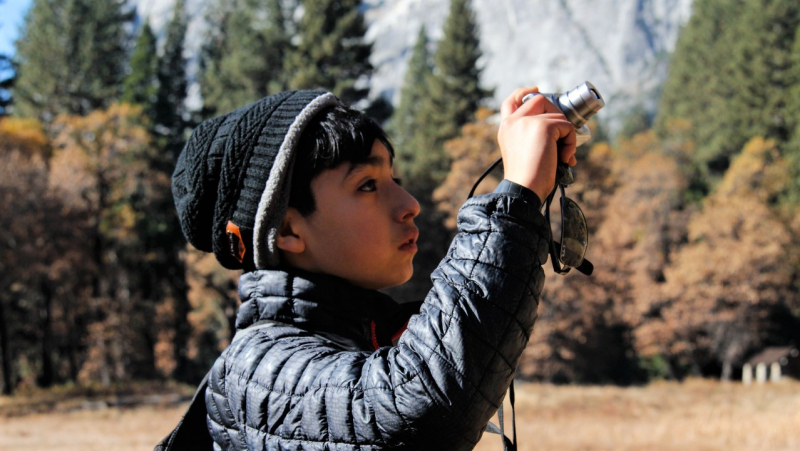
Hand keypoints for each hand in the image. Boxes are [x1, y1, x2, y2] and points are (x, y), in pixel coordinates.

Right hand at [497, 87, 576, 202]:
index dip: (523, 92)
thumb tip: (559, 126)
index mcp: (506, 128)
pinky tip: (564, 158)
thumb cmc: (527, 179)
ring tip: (562, 156)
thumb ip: (531, 134)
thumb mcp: (523, 151)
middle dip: (556, 115)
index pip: (511, 101)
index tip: (535, 90)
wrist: (524, 189)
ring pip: (558, 116)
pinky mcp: (543, 126)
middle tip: (562, 136)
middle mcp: (513, 121)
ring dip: (566, 136)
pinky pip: (567, 127)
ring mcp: (527, 121)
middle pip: (539, 100)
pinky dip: (571, 143)